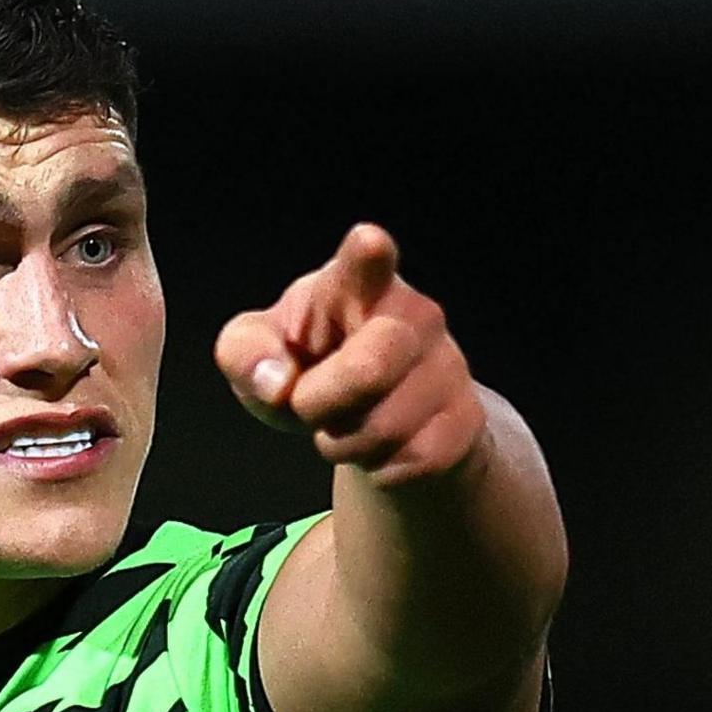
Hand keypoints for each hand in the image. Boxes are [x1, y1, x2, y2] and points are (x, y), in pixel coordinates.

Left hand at [215, 222, 487, 487]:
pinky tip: (379, 445)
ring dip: (343, 442)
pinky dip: (376, 468)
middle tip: (309, 401)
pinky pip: (406, 464)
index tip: (368, 243)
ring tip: (345, 421)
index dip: (367, 256)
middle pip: (369, 369)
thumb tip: (276, 382)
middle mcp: (413, 316)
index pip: (364, 264)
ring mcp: (448, 366)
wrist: (375, 416)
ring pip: (382, 430)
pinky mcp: (465, 420)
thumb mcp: (258, 353)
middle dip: (322, 401)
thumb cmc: (309, 365)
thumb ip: (245, 354)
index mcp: (354, 285)